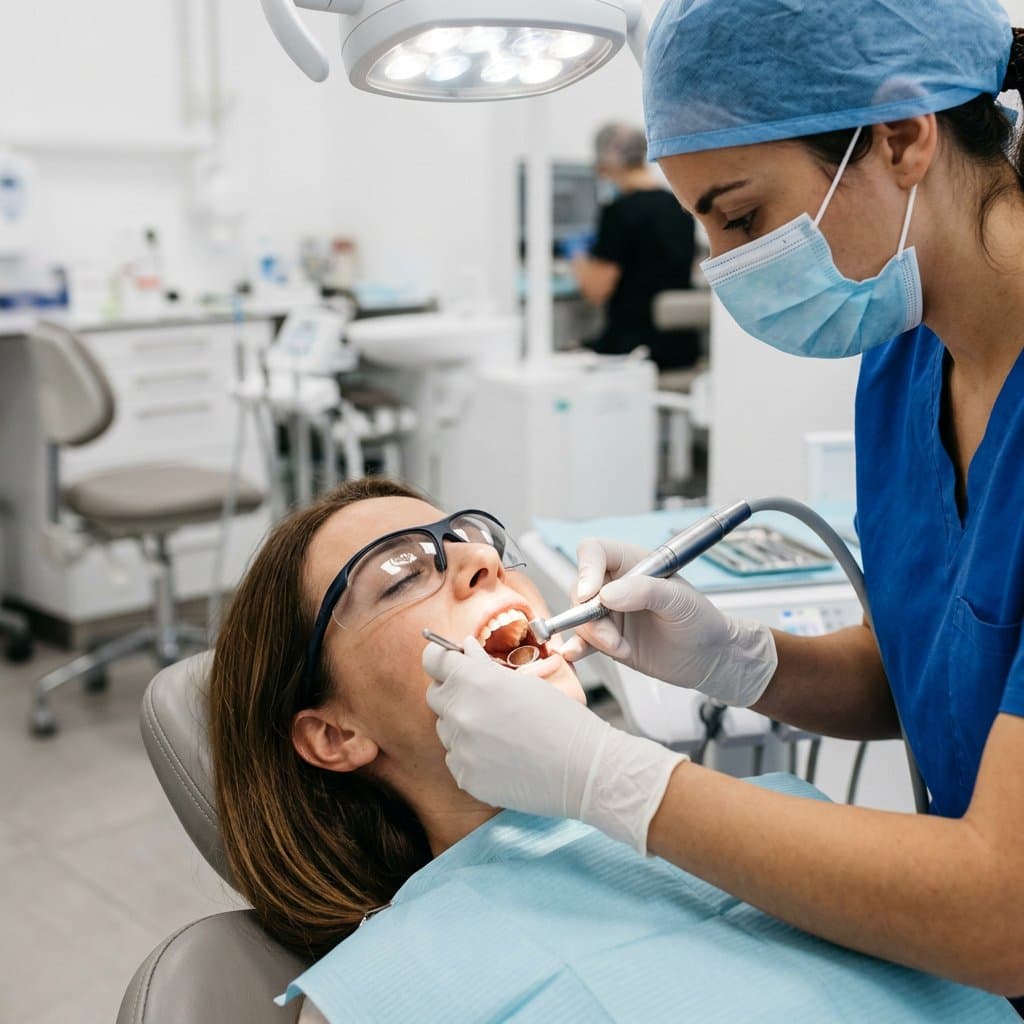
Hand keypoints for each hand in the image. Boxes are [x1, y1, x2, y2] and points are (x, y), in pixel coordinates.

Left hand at [424, 638, 685, 852]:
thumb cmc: (564, 721)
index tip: (450, 662)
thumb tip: (466, 649)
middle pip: (435, 694)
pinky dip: (471, 754)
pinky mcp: (466, 777)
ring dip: (462, 724)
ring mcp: (462, 748)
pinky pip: (455, 758)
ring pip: (445, 728)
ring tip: (499, 730)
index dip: (442, 658)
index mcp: (477, 681)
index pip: (434, 660)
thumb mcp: (527, 682)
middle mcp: (462, 713)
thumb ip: (485, 665)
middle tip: (481, 696)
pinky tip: (500, 754)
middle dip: (453, 691)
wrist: (585, 770)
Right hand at [560, 538, 778, 707]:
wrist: (709, 658)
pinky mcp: (607, 638)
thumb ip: (644, 591)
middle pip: (580, 587)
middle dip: (589, 613)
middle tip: (610, 635)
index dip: (586, 569)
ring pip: (579, 617)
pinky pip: (582, 640)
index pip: (594, 552)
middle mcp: (616, 585)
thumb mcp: (678, 601)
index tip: (590, 593)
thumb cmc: (701, 621)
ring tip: (619, 648)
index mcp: (632, 563)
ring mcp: (610, 612)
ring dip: (592, 635)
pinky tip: (576, 654)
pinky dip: (577, 647)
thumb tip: (607, 594)